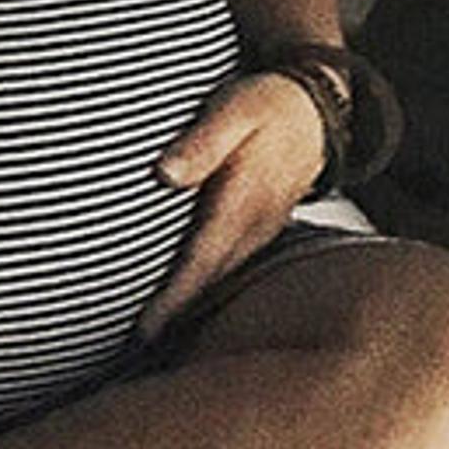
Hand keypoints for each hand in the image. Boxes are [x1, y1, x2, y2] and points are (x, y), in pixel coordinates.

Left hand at [143, 71, 328, 334]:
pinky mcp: (259, 229)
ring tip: (149, 332)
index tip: (143, 330)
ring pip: (220, 280)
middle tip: (131, 345)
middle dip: (173, 316)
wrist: (317, 107)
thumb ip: (201, 143)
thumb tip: (165, 174)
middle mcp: (254, 227)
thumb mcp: (233, 110)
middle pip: (208, 283)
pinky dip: (204, 285)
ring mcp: (260, 232)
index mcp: (243, 203)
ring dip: (189, 306)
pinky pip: (228, 267)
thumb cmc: (268, 103)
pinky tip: (183, 295)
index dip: (172, 300)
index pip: (201, 263)